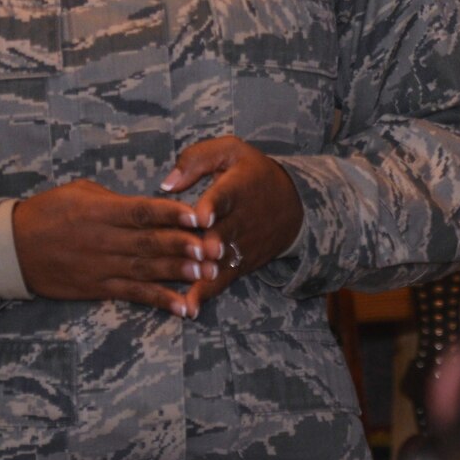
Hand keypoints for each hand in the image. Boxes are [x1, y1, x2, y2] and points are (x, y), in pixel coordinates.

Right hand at [12, 180, 214, 317]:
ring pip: (147, 269)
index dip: (171, 214)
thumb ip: (115, 198)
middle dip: (185, 245)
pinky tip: (184, 306)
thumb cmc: (47, 212)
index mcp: (101, 211)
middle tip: (215, 247)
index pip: (142, 212)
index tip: (198, 216)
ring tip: (209, 274)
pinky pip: (134, 294)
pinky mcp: (99, 287)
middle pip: (150, 242)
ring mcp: (103, 266)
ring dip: (180, 272)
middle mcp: (104, 240)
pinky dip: (160, 301)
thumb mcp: (79, 192)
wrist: (11, 248)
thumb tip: (147, 204)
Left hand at [160, 136, 303, 315]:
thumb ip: (196, 160)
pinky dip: (207, 293)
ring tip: (193, 292)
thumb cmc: (251, 173)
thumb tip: (166, 184)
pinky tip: (189, 308)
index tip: (201, 216)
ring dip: (209, 275)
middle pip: (226, 233)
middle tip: (205, 251)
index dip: (214, 205)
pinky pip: (223, 279)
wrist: (292, 203)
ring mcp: (243, 244)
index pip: (226, 195)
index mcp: (237, 186)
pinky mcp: (241, 263)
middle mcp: (242, 218)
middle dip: (215, 243)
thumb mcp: (230, 151)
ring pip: (224, 261)